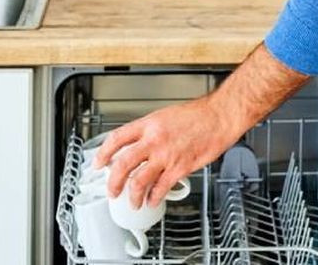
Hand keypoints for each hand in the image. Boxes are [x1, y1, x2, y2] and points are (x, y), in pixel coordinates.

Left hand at [95, 95, 240, 207]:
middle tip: (112, 190)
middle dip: (113, 182)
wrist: (220, 117)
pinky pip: (161, 188)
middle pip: (122, 164)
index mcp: (148, 124)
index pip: (116, 139)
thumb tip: (137, 145)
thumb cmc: (198, 115)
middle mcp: (154, 140)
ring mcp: (166, 155)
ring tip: (133, 202)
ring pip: (139, 181)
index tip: (98, 163)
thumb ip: (150, 131)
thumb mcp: (165, 116)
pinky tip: (153, 200)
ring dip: (133, 196)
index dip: (103, 153)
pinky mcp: (180, 168)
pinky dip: (154, 198)